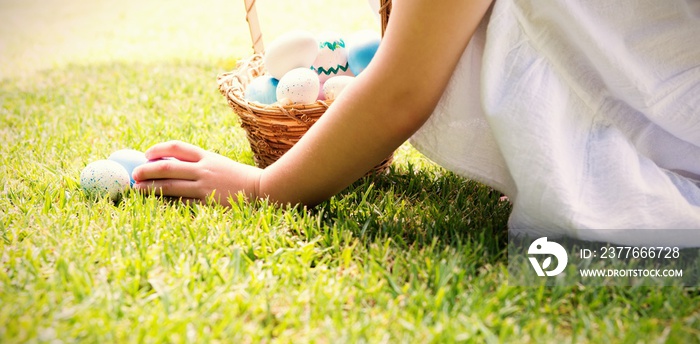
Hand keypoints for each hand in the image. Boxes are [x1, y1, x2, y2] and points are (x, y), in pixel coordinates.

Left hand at [132, 140, 261, 206]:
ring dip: (150, 188)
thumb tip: (173, 164)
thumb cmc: (240, 178)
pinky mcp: (208, 204)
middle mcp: (204, 169)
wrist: (264, 190)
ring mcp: (205, 187)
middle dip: (147, 170)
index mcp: (207, 156)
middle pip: (167, 167)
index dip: (158, 150)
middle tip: (134, 174)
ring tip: (137, 189)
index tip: (146, 155)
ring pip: (170, 186)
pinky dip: (168, 203)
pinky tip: (157, 204)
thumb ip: (200, 163)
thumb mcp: (220, 163)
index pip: (177, 147)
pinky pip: (182, 203)